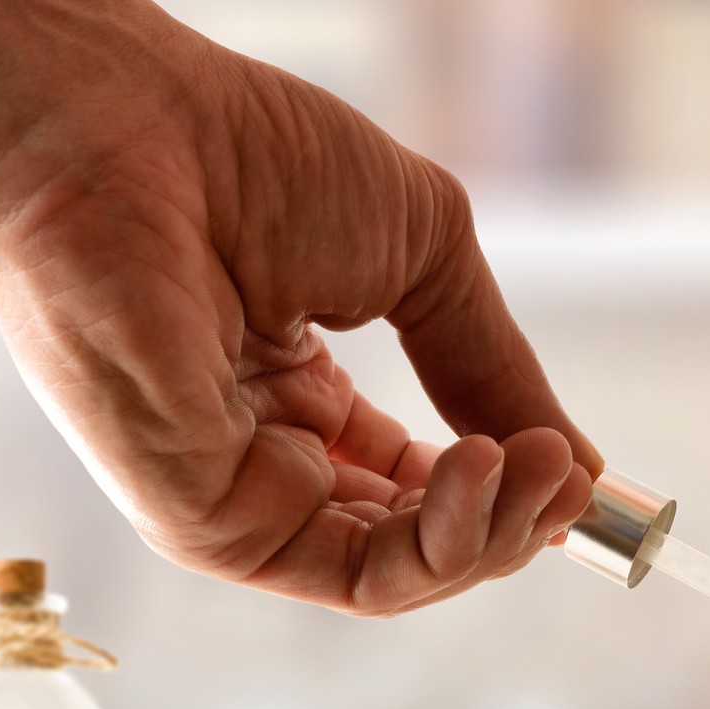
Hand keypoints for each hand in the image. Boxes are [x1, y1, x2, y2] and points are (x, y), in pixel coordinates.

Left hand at [0, 0, 597, 614]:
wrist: (128, 130)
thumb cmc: (250, 160)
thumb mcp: (425, 260)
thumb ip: (495, 369)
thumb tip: (581, 468)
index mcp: (305, 398)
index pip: (427, 482)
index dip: (512, 484)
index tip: (578, 464)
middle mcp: (269, 460)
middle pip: (425, 543)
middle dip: (518, 518)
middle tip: (565, 467)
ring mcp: (237, 499)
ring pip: (402, 576)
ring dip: (493, 534)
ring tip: (533, 463)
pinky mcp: (207, 526)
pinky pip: (355, 577)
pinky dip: (442, 541)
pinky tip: (479, 466)